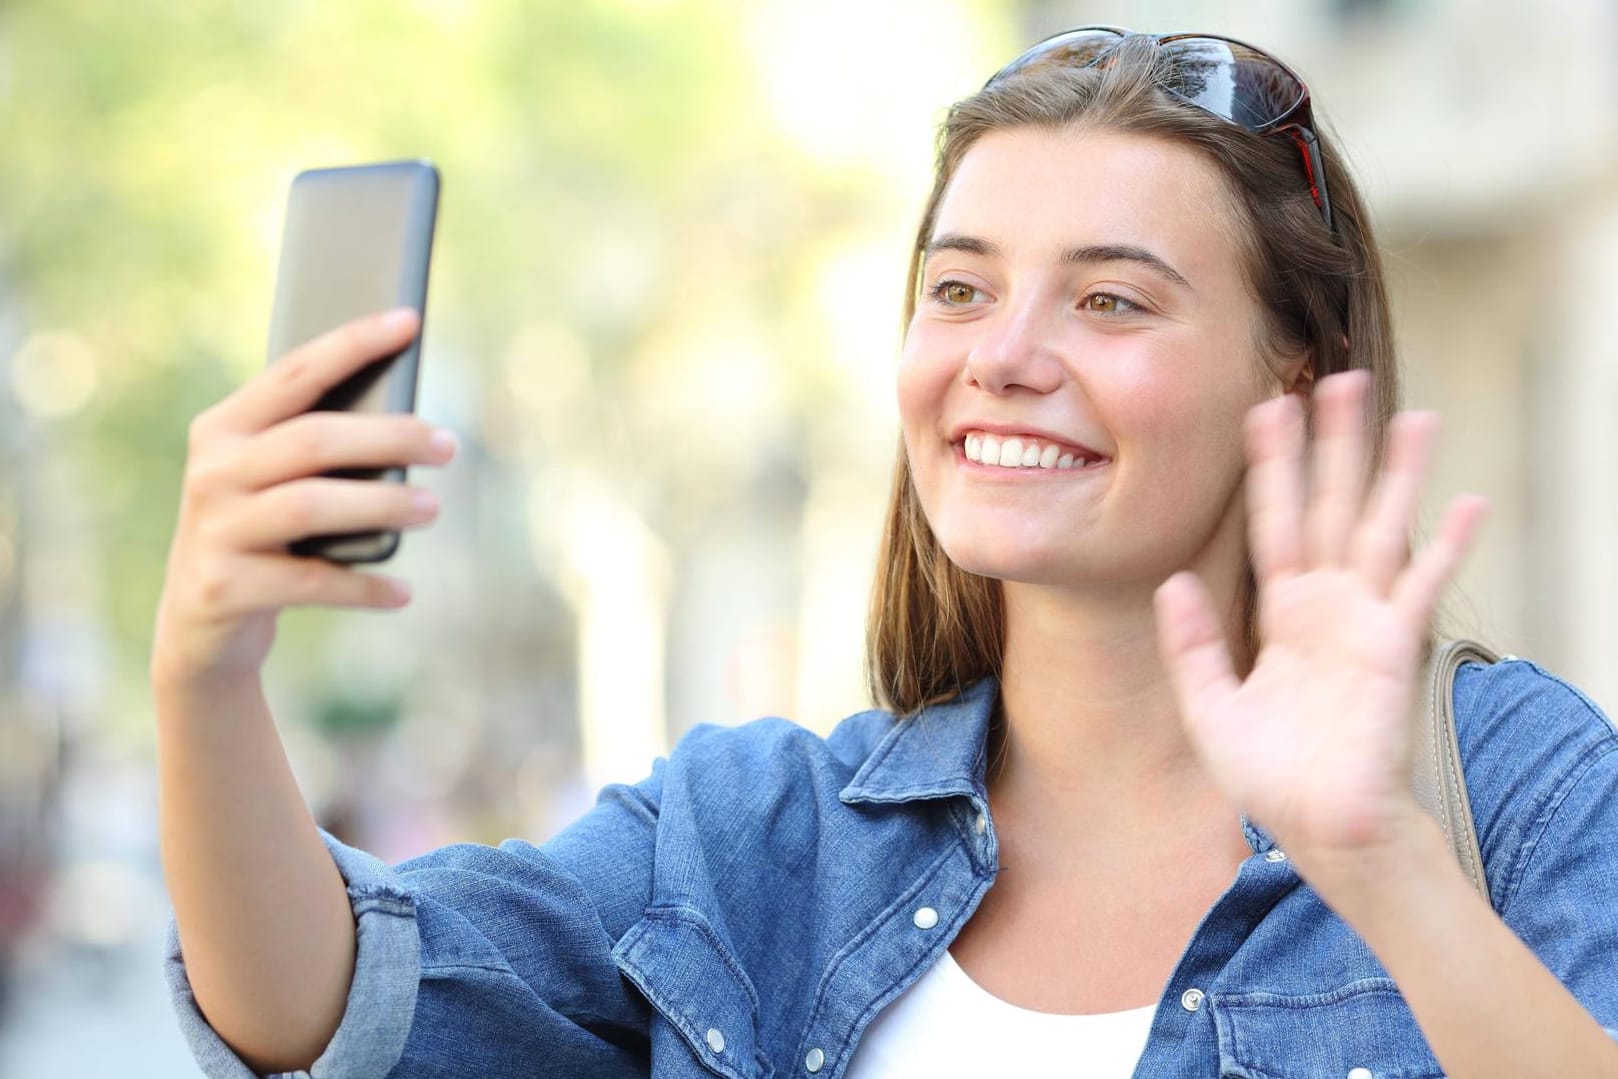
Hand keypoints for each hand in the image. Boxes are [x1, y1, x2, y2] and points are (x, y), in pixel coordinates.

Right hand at [150, 308, 455, 690]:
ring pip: (312, 505)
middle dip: (389, 436)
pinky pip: (310, 580)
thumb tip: (412, 422)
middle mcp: (211, 471)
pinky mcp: (221, 587)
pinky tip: (403, 591)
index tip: (409, 320)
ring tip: (433, 508)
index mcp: (223, 428)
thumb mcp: (278, 484)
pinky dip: (363, 586)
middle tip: (449, 446)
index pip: (295, 373)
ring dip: (383, 505)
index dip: (352, 343)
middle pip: (313, 439)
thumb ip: (320, 448)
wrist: (201, 627)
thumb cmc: (264, 536)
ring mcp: (212, 529)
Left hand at [1152, 371, 1487, 872]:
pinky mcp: (1394, 648)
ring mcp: (1364, 621)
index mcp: (1281, 613)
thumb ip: (1194, 643)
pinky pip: (1421, 586)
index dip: (1272, 467)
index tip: (1266, 408)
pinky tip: (1465, 502)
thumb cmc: (1269, 774)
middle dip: (1333, 446)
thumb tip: (1175, 581)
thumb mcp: (1209, 705)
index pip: (1275, 522)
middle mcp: (1325, 605)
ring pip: (1380, 528)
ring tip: (1410, 414)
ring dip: (1395, 473)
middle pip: (1331, 506)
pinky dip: (1445, 545)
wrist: (1317, 828)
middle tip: (1337, 379)